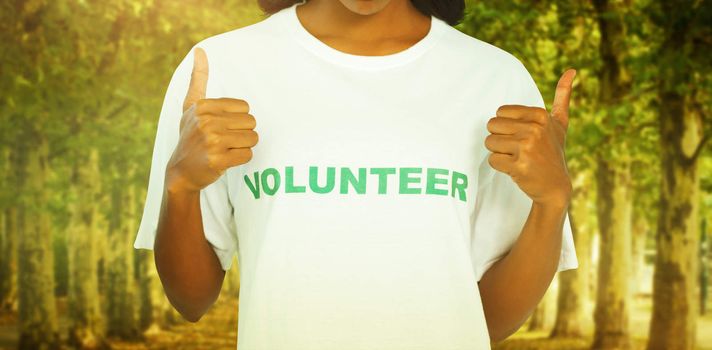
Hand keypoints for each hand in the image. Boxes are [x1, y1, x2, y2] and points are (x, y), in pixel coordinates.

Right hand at [165, 47, 258, 192]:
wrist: (181, 172)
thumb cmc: (191, 136)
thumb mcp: (191, 106)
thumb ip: (198, 79)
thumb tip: (200, 50)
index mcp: (203, 106)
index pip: (245, 108)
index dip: (238, 120)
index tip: (221, 127)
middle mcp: (206, 121)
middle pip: (251, 123)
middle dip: (243, 133)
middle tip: (225, 141)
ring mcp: (212, 141)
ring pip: (252, 138)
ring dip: (243, 146)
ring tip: (226, 150)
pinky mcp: (218, 160)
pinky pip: (248, 155)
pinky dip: (241, 159)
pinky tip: (226, 160)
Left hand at [484, 69, 575, 206]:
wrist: (556, 186)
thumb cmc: (552, 152)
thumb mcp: (560, 124)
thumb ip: (562, 97)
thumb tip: (572, 70)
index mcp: (540, 115)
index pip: (500, 113)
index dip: (506, 127)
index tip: (523, 136)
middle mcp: (534, 129)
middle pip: (492, 126)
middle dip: (500, 139)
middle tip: (517, 149)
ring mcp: (526, 148)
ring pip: (489, 143)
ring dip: (499, 152)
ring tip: (517, 158)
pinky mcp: (519, 166)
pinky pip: (492, 160)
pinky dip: (500, 166)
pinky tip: (516, 169)